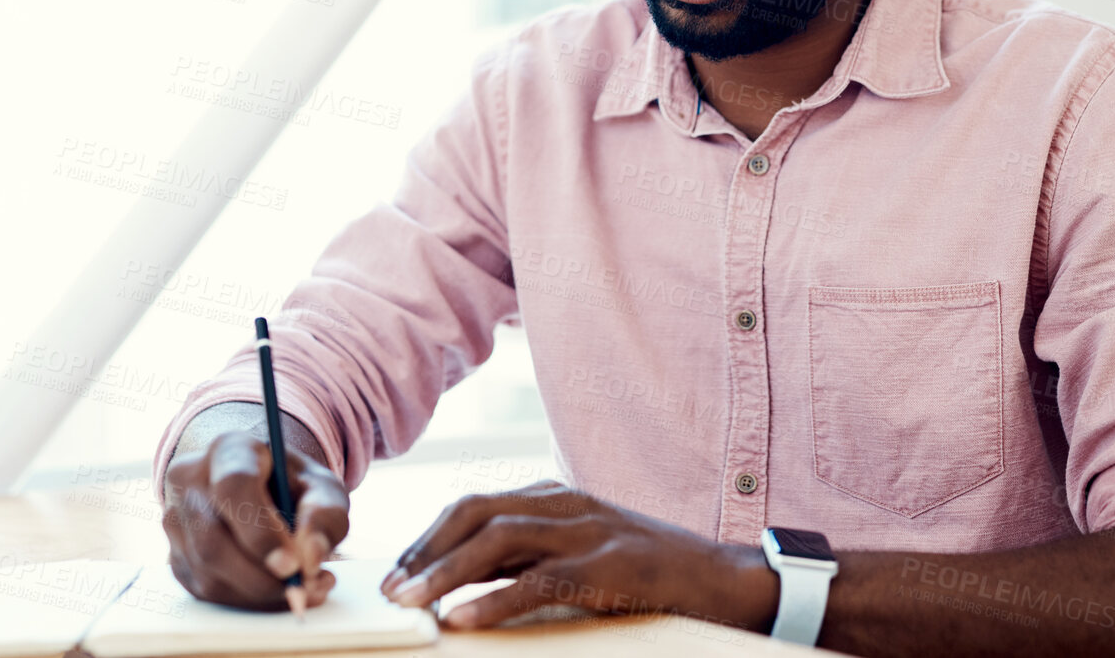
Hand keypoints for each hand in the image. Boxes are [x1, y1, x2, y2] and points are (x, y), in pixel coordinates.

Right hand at [162, 429, 348, 609]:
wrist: (261, 487)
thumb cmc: (292, 485)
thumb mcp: (322, 486)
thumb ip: (326, 513)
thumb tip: (311, 556)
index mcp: (229, 450)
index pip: (233, 487)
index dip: (261, 531)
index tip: (293, 564)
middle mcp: (190, 481)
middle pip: (212, 540)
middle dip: (261, 576)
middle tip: (303, 587)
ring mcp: (176, 520)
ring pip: (207, 572)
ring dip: (258, 592)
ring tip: (303, 587)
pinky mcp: (176, 556)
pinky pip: (206, 591)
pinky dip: (247, 600)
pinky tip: (277, 590)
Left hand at [379, 480, 777, 631]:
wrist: (722, 577)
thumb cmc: (646, 571)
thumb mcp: (580, 550)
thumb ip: (527, 557)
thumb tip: (460, 582)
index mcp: (554, 495)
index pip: (473, 505)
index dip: (427, 538)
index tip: (395, 572)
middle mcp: (565, 503)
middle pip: (475, 513)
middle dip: (425, 550)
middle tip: (391, 590)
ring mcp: (588, 530)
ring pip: (499, 540)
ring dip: (446, 573)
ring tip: (412, 604)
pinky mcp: (609, 566)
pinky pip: (540, 581)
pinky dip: (495, 601)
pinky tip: (464, 620)